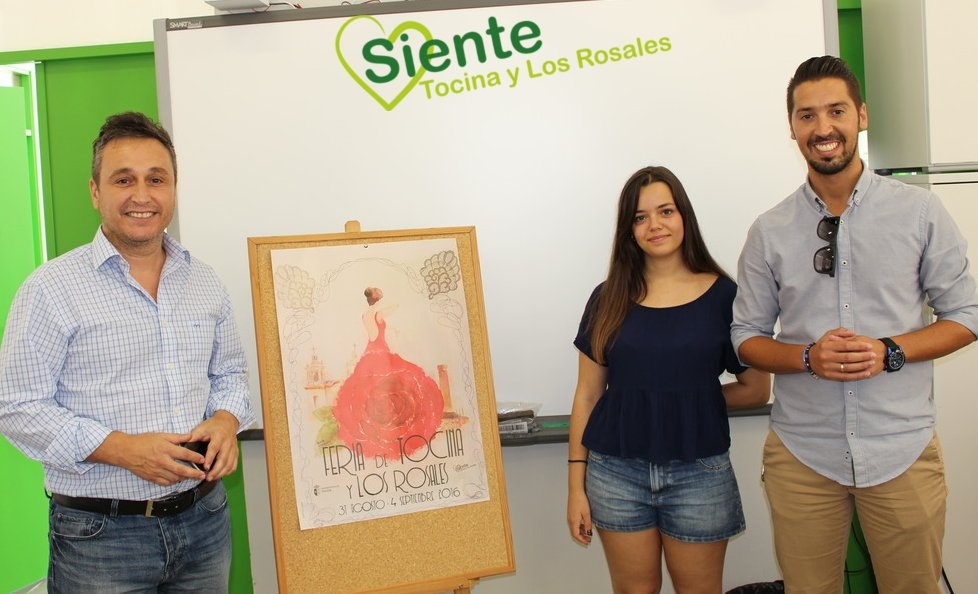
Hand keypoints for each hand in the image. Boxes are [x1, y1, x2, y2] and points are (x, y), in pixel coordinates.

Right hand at [89, 431, 206, 485]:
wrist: (126, 451)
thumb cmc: (143, 441)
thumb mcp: (161, 435)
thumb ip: (177, 437)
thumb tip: (191, 436)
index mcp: (165, 449)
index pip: (184, 454)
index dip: (195, 457)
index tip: (202, 460)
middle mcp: (161, 461)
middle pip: (181, 470)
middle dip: (194, 473)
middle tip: (202, 475)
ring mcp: (156, 471)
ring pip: (174, 478)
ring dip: (184, 478)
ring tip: (191, 476)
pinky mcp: (151, 477)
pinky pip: (165, 483)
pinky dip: (173, 482)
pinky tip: (177, 479)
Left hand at [186, 410, 240, 480]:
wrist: (227, 422)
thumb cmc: (213, 426)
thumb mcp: (202, 428)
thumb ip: (193, 436)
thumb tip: (182, 445)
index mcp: (219, 436)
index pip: (215, 449)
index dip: (210, 458)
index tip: (205, 467)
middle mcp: (228, 443)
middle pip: (224, 459)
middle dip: (216, 470)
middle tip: (207, 478)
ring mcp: (233, 449)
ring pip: (230, 464)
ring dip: (221, 473)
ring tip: (211, 478)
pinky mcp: (236, 453)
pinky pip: (234, 465)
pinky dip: (227, 472)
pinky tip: (220, 475)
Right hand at [567, 490, 593, 544]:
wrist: (575, 491)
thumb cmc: (580, 501)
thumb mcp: (586, 514)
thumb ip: (587, 524)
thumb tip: (588, 533)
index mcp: (573, 521)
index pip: (576, 535)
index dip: (582, 540)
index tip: (588, 542)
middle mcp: (570, 520)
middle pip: (574, 533)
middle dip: (581, 538)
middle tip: (589, 540)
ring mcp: (570, 517)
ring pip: (574, 528)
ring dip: (581, 532)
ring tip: (588, 534)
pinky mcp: (571, 514)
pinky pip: (574, 524)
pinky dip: (580, 527)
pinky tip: (585, 526)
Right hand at [810, 328, 877, 380]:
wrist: (809, 360)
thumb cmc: (822, 347)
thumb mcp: (828, 336)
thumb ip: (840, 332)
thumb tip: (853, 333)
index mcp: (827, 346)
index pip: (845, 345)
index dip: (859, 346)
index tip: (869, 346)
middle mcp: (826, 357)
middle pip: (848, 357)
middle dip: (863, 356)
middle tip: (873, 355)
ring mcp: (828, 367)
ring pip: (848, 368)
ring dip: (862, 366)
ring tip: (871, 363)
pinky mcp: (830, 376)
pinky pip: (846, 377)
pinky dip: (858, 376)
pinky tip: (866, 373)